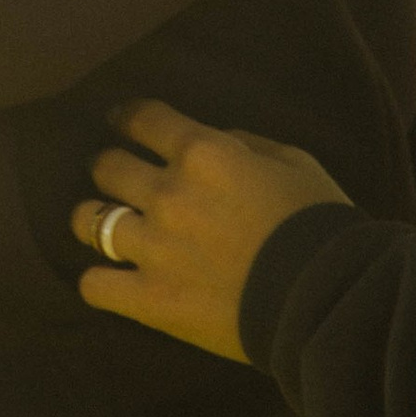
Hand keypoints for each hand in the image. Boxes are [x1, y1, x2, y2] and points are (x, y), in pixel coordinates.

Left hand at [70, 98, 352, 359]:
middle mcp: (167, 194)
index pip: (143, 119)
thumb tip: (215, 141)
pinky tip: (109, 280)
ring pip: (88, 222)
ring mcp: (152, 248)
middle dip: (108, 166)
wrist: (327, 298)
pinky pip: (95, 285)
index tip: (120, 120)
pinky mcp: (150, 299)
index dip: (126, 116)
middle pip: (107, 167)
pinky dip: (98, 281)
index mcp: (203, 154)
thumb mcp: (295, 163)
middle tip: (113, 175)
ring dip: (92, 219)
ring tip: (100, 225)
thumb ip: (246, 145)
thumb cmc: (320, 224)